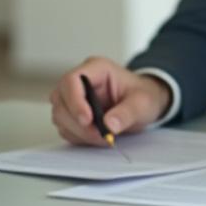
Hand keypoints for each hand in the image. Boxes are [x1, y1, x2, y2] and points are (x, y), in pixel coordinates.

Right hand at [50, 57, 171, 145]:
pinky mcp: (72, 114)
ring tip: (103, 137)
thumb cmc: (144, 96)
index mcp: (97, 68)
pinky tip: (97, 137)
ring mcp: (73, 97)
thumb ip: (127, 113)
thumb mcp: (143, 103)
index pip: (72, 80)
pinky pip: (65, 128)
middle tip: (100, 134)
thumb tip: (109, 125)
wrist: (144, 104)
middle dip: (78, 122)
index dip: (75, 101)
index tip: (87, 120)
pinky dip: (79, 137)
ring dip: (79, 132)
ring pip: (60, 116)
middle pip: (61, 101)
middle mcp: (81, 81)